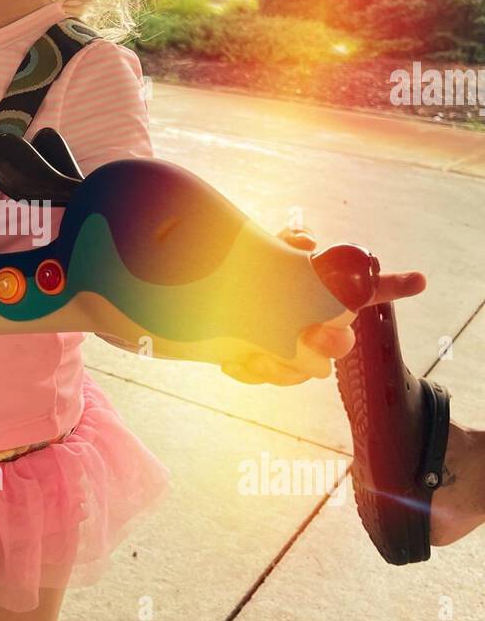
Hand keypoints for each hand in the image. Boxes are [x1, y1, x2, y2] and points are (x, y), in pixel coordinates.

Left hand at [220, 224, 426, 386]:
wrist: (202, 302)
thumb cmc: (240, 278)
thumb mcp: (262, 252)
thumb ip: (289, 241)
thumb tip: (308, 245)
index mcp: (325, 295)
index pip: (368, 289)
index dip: (394, 285)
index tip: (417, 280)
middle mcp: (318, 325)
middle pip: (342, 341)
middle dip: (329, 341)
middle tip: (309, 333)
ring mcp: (295, 351)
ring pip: (308, 370)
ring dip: (284, 363)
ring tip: (257, 352)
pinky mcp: (267, 368)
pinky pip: (270, 379)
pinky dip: (251, 371)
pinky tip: (234, 362)